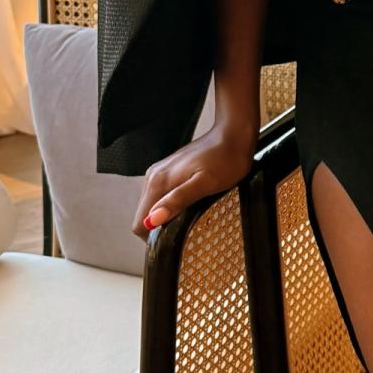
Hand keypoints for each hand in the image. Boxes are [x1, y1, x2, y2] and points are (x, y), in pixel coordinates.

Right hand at [132, 120, 258, 240]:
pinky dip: (171, 205)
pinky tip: (190, 202)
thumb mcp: (205, 184)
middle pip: (144, 216)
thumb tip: (152, 220)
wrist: (233, 134)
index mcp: (158, 182)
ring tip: (191, 214)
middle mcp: (153, 176)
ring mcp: (160, 172)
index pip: (139, 223)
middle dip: (161, 226)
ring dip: (166, 215)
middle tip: (187, 227)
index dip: (154, 237)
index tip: (174, 238)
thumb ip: (177, 201)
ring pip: (153, 206)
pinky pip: (161, 196)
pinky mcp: (169, 171)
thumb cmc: (226, 159)